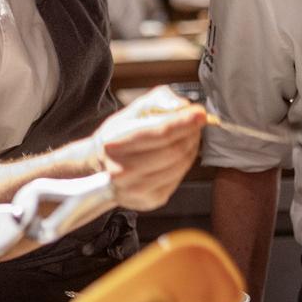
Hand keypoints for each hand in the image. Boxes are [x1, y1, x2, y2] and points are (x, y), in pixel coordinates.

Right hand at [90, 85, 206, 210]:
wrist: (101, 167)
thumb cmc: (119, 136)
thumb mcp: (133, 110)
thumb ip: (159, 101)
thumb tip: (182, 106)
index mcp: (114, 144)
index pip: (160, 133)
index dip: (184, 123)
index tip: (200, 114)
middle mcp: (122, 171)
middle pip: (174, 150)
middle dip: (191, 133)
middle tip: (194, 122)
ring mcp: (136, 189)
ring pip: (180, 165)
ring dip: (191, 147)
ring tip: (186, 136)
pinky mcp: (151, 200)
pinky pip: (179, 178)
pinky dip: (185, 163)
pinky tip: (178, 153)